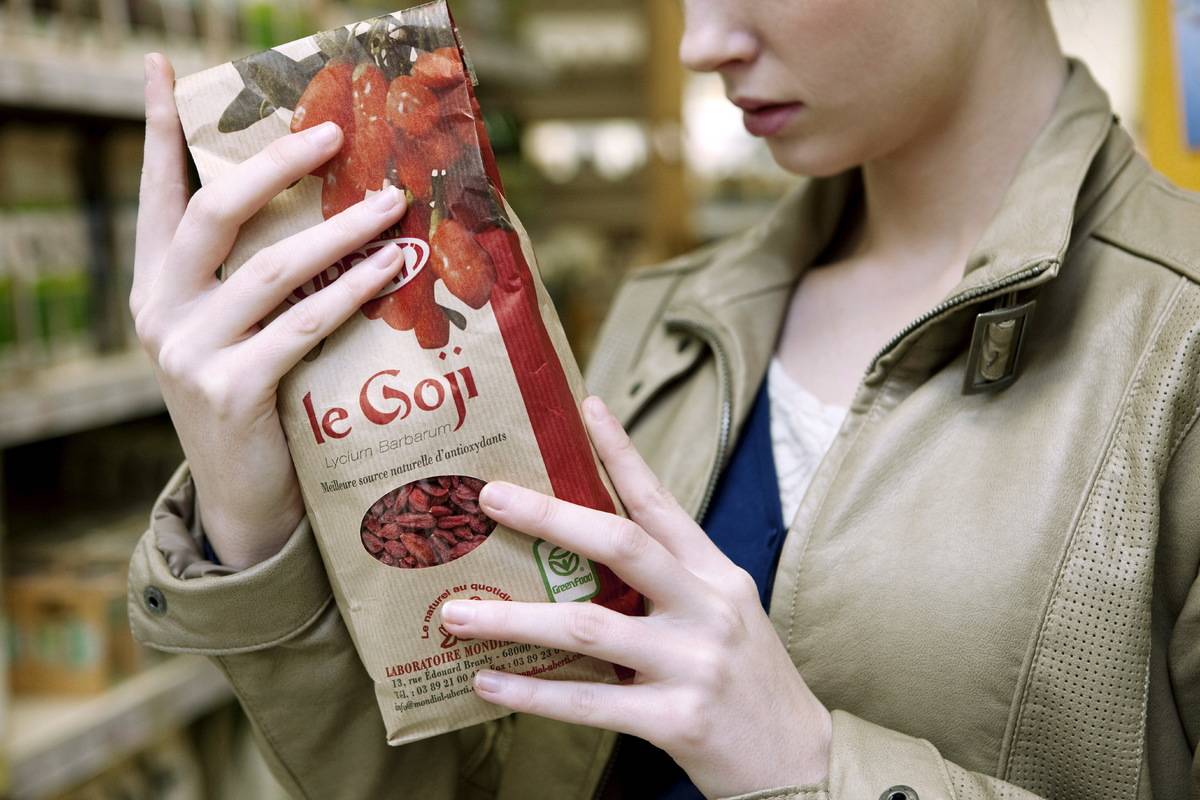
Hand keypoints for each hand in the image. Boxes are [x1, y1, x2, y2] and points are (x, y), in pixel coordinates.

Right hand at [131, 54, 408, 568]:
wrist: (247, 500)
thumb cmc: (260, 403)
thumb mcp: (241, 333)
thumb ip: (259, 278)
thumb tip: (336, 208)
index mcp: (157, 286)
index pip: (157, 194)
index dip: (158, 128)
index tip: (160, 65)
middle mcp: (160, 311)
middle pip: (215, 213)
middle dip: (276, 165)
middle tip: (334, 134)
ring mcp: (189, 352)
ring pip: (269, 266)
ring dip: (339, 229)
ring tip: (392, 202)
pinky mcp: (231, 390)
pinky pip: (301, 324)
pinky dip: (350, 291)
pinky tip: (391, 268)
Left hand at [440, 396, 831, 797]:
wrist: (799, 763)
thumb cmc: (749, 682)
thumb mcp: (724, 614)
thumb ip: (670, 583)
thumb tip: (587, 555)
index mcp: (717, 574)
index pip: (662, 502)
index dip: (622, 453)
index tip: (586, 407)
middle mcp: (708, 607)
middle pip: (620, 545)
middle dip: (548, 517)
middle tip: (489, 498)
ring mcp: (694, 663)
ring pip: (587, 626)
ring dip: (513, 619)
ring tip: (455, 615)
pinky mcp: (677, 720)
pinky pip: (589, 702)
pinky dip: (532, 694)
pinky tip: (487, 684)